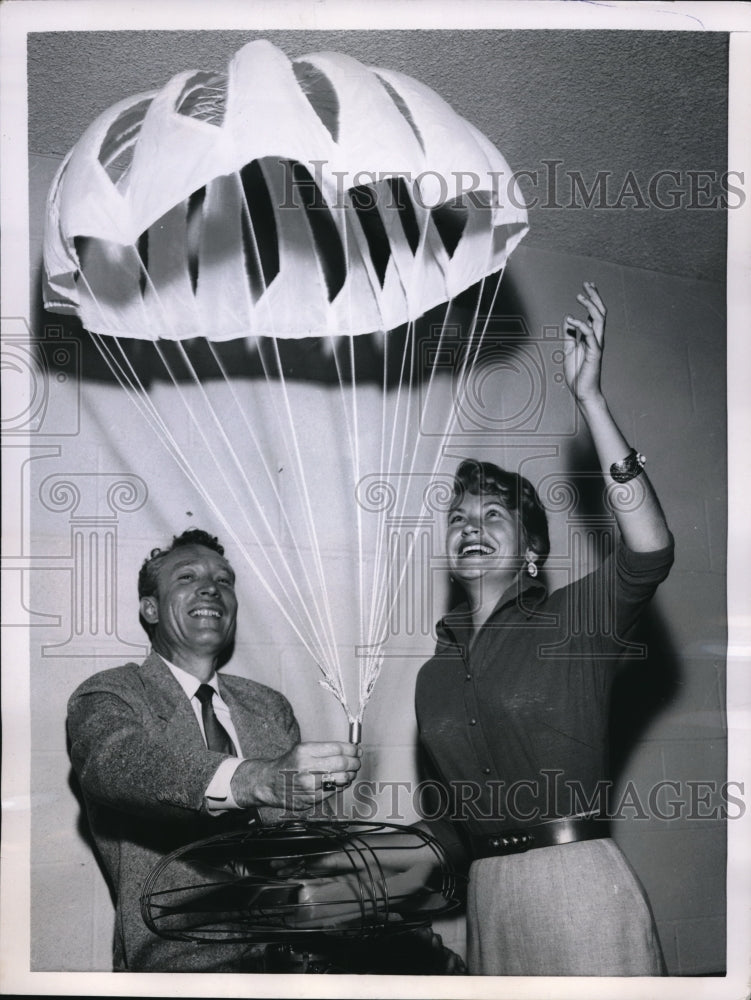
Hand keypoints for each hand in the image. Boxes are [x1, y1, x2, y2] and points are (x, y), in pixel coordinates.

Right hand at [233, 741, 360, 811]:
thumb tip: (348, 750)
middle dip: (354, 762)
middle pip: (342, 763)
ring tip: (350, 772)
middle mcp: (307, 767)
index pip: (338, 749)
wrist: (270, 783)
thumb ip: (324, 750)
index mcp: (305, 751)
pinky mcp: (311, 798)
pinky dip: (341, 786)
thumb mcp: (302, 749)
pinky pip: (334, 791)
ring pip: (341, 779)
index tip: (357, 750)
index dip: (352, 750)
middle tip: (357, 762)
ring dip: (350, 775)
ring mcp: (309, 784)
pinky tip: (339, 782)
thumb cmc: (289, 765)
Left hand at [563, 281, 605, 404]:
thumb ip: (569, 335)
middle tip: (588, 284)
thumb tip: (568, 320)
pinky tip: (571, 320)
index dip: (592, 299)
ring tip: (580, 296)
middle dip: (595, 296)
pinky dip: (581, 325)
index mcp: (591, 337)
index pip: (595, 314)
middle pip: (600, 312)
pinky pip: (590, 334)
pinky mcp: (594, 352)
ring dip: (590, 305)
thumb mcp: (569, 350)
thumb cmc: (577, 373)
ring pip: (599, 319)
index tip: (587, 286)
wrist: (582, 391)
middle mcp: (596, 338)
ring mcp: (597, 344)